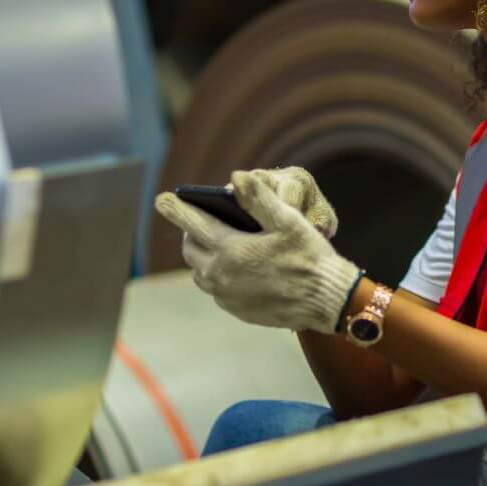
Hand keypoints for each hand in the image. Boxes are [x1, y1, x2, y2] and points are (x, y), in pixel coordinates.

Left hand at [154, 169, 362, 332]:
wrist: (327, 300)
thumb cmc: (310, 257)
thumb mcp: (288, 220)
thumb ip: (258, 198)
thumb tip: (236, 176)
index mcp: (230, 249)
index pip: (193, 223)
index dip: (176, 208)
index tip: (160, 199)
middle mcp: (221, 275)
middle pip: (191, 249)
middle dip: (190, 232)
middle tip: (197, 220)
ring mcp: (228, 295)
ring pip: (200, 272)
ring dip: (202, 255)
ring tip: (215, 243)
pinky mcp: (237, 309)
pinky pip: (217, 289)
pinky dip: (218, 275)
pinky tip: (235, 268)